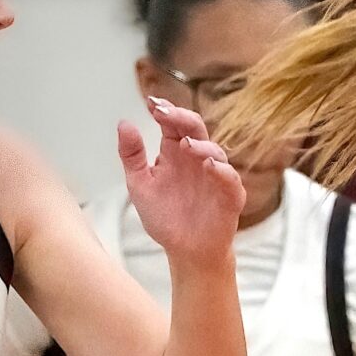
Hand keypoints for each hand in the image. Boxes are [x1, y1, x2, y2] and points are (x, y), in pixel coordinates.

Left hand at [116, 95, 244, 267]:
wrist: (185, 252)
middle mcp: (196, 158)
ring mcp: (216, 174)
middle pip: (194, 127)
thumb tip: (124, 123)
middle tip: (164, 112)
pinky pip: (230, 177)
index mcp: (174, 151)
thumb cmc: (165, 218)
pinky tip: (208, 166)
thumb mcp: (140, 185)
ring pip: (214, 149)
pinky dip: (221, 170)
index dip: (164, 110)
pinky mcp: (231, 194)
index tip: (151, 103)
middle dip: (180, 116)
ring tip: (185, 145)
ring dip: (200, 145)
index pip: (172, 122)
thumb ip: (132, 155)